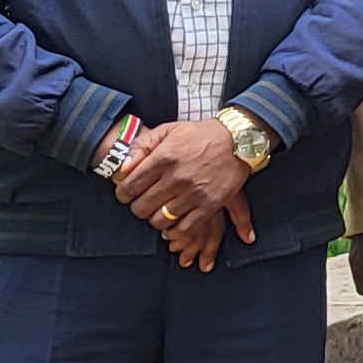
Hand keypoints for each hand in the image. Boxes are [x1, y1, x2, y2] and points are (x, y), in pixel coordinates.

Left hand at [115, 117, 251, 272]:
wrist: (239, 140)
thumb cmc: (201, 135)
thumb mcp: (168, 130)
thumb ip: (141, 146)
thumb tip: (122, 169)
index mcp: (164, 157)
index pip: (130, 187)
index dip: (123, 193)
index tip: (127, 193)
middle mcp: (177, 177)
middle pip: (142, 207)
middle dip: (138, 207)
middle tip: (143, 202)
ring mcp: (194, 193)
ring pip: (160, 220)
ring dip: (155, 218)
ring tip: (159, 211)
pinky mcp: (210, 205)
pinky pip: (185, 229)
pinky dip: (174, 232)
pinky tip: (172, 225)